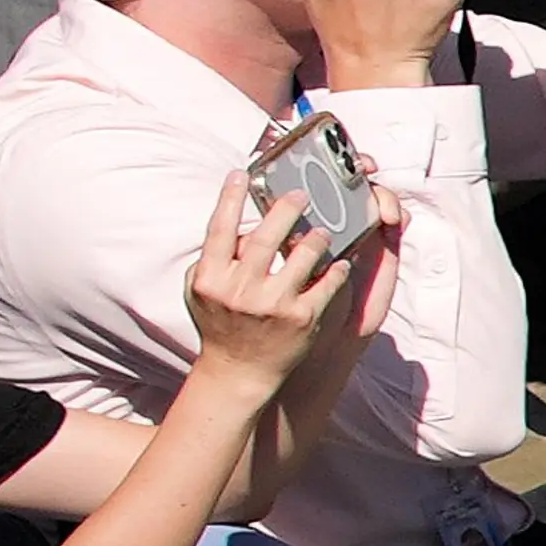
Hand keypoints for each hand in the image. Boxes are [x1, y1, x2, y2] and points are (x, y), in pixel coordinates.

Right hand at [177, 166, 369, 381]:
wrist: (239, 371)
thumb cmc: (220, 322)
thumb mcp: (202, 290)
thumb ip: (214, 257)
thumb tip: (240, 224)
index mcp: (211, 279)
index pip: (219, 230)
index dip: (229, 199)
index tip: (240, 174)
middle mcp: (240, 290)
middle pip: (266, 237)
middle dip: (286, 209)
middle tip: (301, 193)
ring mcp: (273, 305)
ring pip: (303, 256)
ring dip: (317, 238)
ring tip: (323, 231)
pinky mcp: (303, 318)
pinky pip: (327, 283)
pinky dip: (337, 270)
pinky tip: (342, 263)